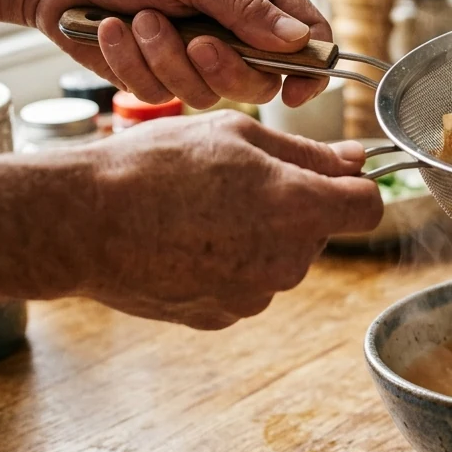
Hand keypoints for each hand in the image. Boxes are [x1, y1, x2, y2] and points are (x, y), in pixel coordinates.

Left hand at [33, 0, 328, 108]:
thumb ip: (244, 5)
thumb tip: (299, 38)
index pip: (308, 36)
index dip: (311, 68)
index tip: (296, 90)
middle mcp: (232, 28)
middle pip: (261, 80)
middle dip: (226, 69)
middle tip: (198, 44)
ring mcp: (196, 56)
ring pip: (210, 93)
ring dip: (167, 59)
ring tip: (139, 20)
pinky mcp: (158, 76)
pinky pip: (161, 94)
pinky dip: (133, 64)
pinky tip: (112, 30)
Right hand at [79, 112, 381, 328]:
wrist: (82, 222)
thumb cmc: (156, 166)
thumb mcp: (237, 136)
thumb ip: (308, 153)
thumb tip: (355, 161)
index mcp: (300, 209)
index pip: (368, 206)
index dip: (355, 187)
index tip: (334, 177)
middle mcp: (288, 261)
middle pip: (319, 231)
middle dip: (297, 206)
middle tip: (240, 181)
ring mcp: (255, 294)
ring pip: (282, 258)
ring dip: (261, 235)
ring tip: (203, 210)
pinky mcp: (222, 316)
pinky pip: (246, 284)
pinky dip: (229, 264)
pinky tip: (188, 242)